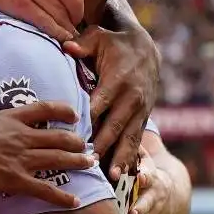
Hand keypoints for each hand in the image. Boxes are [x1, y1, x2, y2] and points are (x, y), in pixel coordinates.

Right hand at [0, 0, 83, 41]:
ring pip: (61, 15)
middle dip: (75, 18)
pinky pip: (46, 23)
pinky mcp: (20, 3)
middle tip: (72, 27)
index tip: (73, 12)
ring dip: (66, 29)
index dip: (78, 3)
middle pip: (74, 2)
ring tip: (66, 36)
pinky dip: (56, 33)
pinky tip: (59, 39)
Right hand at [0, 100, 95, 208]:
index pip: (44, 109)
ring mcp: (23, 158)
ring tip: (89, 164)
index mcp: (12, 118)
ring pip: (58, 159)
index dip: (62, 111)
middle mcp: (23, 136)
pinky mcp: (18, 180)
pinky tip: (74, 201)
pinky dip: (62, 197)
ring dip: (77, 162)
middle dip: (76, 142)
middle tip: (87, 147)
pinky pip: (45, 190)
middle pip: (58, 137)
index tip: (73, 115)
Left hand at [63, 25, 160, 171]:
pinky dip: (131, 158)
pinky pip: (137, 140)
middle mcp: (131, 98)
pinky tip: (125, 175)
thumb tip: (67, 46)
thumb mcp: (99, 37)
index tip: (74, 138)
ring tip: (112, 177)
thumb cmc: (114, 43)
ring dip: (121, 158)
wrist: (147, 48)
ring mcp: (140, 110)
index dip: (88, 122)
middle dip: (102, 146)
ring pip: (129, 138)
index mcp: (117, 80)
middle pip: (115, 126)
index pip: (100, 104)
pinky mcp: (144, 117)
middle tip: (88, 163)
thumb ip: (82, 44)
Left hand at [126, 146, 190, 213]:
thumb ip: (133, 150)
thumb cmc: (147, 172)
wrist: (171, 195)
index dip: (145, 177)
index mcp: (152, 178)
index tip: (141, 178)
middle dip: (140, 208)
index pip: (149, 175)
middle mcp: (155, 197)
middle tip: (131, 213)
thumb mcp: (145, 160)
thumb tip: (117, 131)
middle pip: (148, 202)